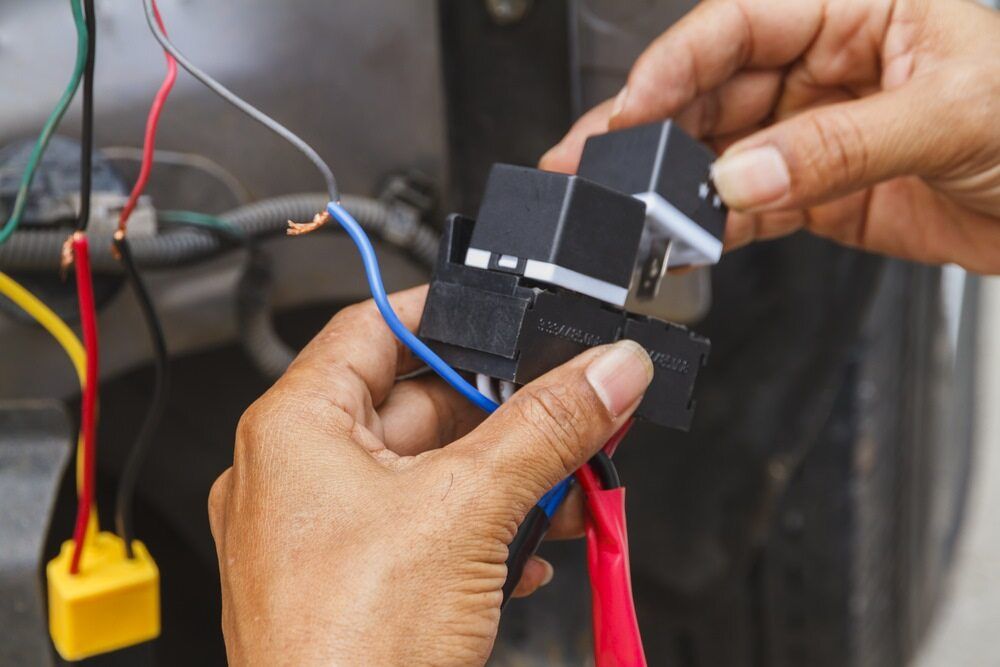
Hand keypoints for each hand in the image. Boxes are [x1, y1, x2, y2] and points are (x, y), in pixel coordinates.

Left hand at [208, 286, 652, 665]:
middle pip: (418, 406)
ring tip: (565, 486)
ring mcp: (323, 536)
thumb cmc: (347, 654)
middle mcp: (296, 477)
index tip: (504, 314)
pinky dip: (482, 531)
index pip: (372, 329)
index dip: (443, 313)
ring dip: (506, 478)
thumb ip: (547, 428)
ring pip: (431, 474)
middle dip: (504, 414)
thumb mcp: (469, 510)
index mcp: (294, 431)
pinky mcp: (355, 585)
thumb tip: (605, 372)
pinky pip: (426, 530)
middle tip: (568, 408)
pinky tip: (529, 555)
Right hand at [541, 0, 999, 272]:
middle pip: (712, 92)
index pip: (740, 25)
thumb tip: (744, 175)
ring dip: (671, 186)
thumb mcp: (950, 115)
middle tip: (596, 163)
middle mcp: (825, 67)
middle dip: (649, 130)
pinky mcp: (816, 193)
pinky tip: (682, 242)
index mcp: (856, 11)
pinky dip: (712, 231)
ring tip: (625, 211)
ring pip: (719, 155)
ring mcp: (814, 134)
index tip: (634, 107)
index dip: (676, 63)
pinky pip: (748, 209)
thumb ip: (838, 146)